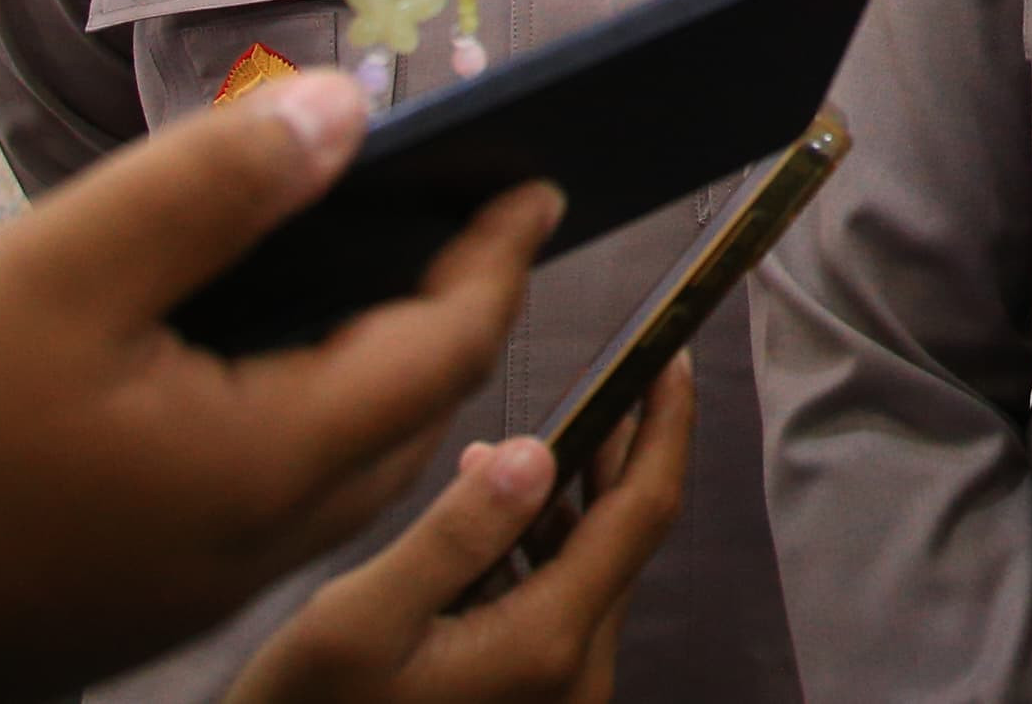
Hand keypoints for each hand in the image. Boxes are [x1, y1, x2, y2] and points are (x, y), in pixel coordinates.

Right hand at [0, 69, 560, 703]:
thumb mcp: (46, 274)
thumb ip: (207, 188)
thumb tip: (346, 109)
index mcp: (258, 471)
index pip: (442, 349)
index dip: (497, 252)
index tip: (539, 177)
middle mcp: (244, 548)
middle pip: (410, 419)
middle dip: (458, 314)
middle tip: (470, 216)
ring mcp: (178, 586)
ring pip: (338, 471)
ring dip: (379, 372)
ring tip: (373, 268)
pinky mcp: (113, 597)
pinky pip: (257, 501)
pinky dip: (293, 418)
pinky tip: (239, 355)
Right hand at [229, 353, 697, 703]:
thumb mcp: (359, 619)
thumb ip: (456, 532)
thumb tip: (534, 453)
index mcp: (545, 645)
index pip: (640, 515)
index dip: (663, 428)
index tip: (671, 360)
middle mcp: (572, 676)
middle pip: (623, 539)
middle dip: (621, 453)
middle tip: (615, 378)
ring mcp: (556, 693)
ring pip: (590, 569)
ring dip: (572, 500)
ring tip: (534, 440)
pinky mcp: (531, 697)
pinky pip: (556, 603)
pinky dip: (537, 549)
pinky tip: (494, 515)